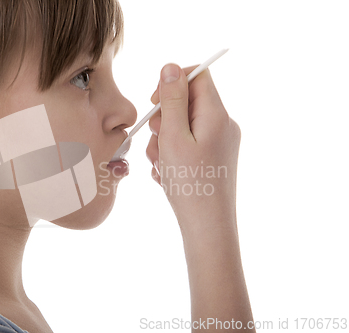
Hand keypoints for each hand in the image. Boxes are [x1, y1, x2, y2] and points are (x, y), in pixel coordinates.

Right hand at [146, 63, 240, 230]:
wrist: (207, 227)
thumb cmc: (190, 184)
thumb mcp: (174, 137)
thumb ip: (172, 100)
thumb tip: (170, 67)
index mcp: (216, 115)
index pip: (198, 76)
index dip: (172, 82)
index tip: (155, 102)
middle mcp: (222, 125)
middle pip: (187, 103)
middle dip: (164, 119)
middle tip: (158, 141)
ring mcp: (219, 143)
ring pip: (183, 126)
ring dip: (164, 142)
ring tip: (162, 165)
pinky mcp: (212, 158)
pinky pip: (187, 144)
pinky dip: (172, 155)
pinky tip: (167, 175)